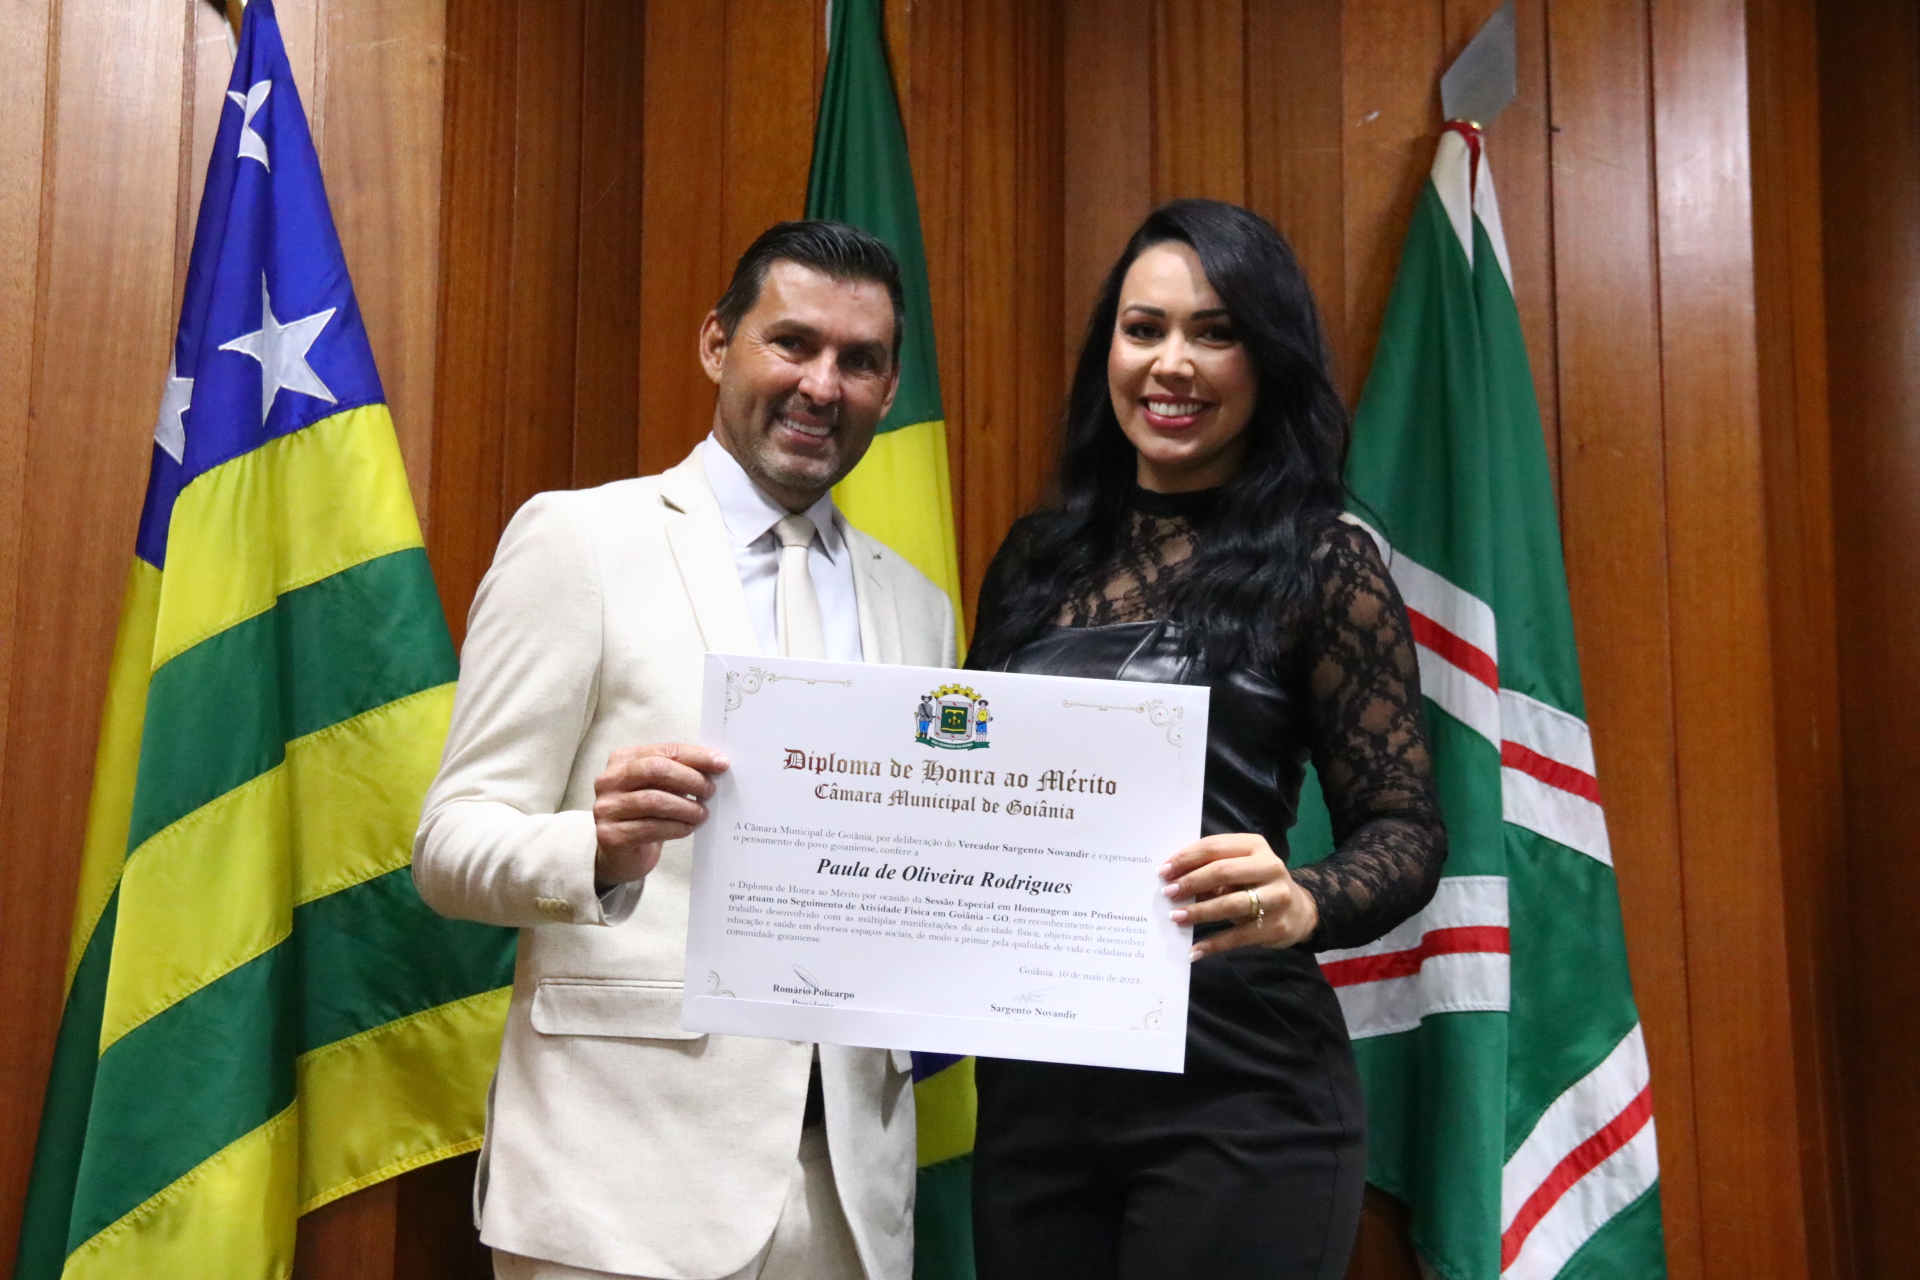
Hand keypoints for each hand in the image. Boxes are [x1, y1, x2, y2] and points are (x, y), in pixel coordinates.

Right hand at [593, 743, 729, 886]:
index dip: (695, 756)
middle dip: (690, 779)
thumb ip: (681, 773)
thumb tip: (716, 764)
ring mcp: (606, 808)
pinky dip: (676, 827)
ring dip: (686, 807)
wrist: (622, 855)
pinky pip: (651, 828)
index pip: (664, 751)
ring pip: (654, 800)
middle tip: (710, 790)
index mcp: (622, 760)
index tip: (721, 763)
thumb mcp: (661, 788)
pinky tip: (688, 828)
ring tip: (702, 813)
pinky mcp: (611, 835)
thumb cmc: (646, 815)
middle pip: (656, 770)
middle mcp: (608, 781)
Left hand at [1159, 833, 1318, 959]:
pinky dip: (1214, 944)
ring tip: (1176, 917)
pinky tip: (1194, 950)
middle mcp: (1270, 867)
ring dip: (1199, 911)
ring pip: (1231, 903)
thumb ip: (1210, 869)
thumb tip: (1172, 879)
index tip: (1163, 871)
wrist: (1298, 911)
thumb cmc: (1256, 884)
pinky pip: (1238, 936)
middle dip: (1191, 882)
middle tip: (1167, 893)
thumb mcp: (1238, 869)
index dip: (1186, 859)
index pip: (1214, 847)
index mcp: (1255, 846)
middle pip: (1222, 871)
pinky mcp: (1276, 926)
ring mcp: (1277, 897)